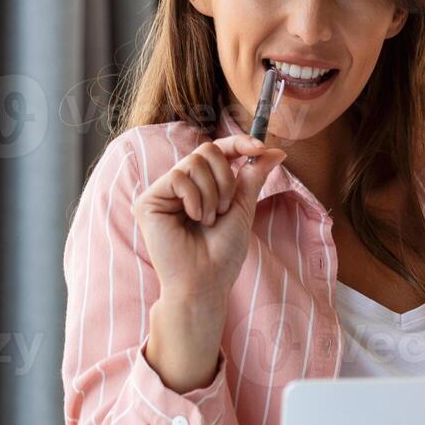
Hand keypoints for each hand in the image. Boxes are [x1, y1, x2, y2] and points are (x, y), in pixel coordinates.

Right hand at [132, 134, 286, 388]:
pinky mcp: (148, 201)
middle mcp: (180, 185)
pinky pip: (178, 177)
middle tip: (225, 209)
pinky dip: (195, 199)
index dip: (238, 143)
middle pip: (207, 150)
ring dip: (213, 194)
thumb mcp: (243, 208)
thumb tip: (276, 151)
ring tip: (208, 220)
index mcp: (202, 186)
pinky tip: (193, 220)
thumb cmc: (223, 253)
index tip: (260, 147)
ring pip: (194, 162)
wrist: (205, 282)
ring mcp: (163, 192)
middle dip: (226, 179)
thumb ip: (253, 176)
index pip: (218, 150)